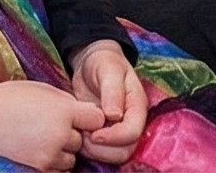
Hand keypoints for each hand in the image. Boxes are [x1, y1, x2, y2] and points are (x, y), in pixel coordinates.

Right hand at [0, 81, 105, 172]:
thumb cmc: (11, 98)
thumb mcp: (44, 90)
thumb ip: (68, 103)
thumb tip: (84, 115)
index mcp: (64, 110)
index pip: (97, 119)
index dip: (90, 118)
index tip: (81, 116)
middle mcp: (61, 134)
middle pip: (82, 139)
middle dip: (73, 133)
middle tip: (54, 125)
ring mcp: (50, 153)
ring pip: (72, 156)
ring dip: (63, 150)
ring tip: (44, 137)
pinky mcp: (40, 166)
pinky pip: (59, 168)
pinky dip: (54, 162)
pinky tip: (40, 149)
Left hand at [70, 42, 149, 163]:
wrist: (92, 63)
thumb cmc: (103, 62)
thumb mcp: (108, 69)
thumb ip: (112, 91)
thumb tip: (114, 115)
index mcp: (137, 106)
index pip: (133, 133)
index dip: (114, 138)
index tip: (94, 134)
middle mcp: (131, 121)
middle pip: (125, 150)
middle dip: (103, 148)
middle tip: (84, 135)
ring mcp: (118, 129)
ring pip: (114, 154)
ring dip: (95, 151)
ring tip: (80, 133)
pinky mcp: (105, 133)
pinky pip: (100, 151)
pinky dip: (88, 148)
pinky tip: (77, 132)